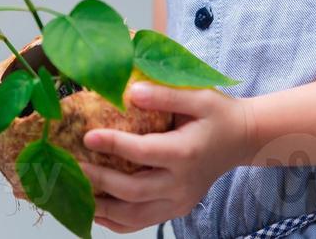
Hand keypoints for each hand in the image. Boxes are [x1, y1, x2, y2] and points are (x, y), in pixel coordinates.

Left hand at [79, 81, 254, 233]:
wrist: (243, 139)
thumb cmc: (217, 113)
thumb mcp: (198, 95)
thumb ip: (165, 95)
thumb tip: (131, 92)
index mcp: (186, 152)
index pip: (143, 152)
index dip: (114, 145)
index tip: (87, 137)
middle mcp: (182, 183)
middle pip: (133, 191)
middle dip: (98, 181)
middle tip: (72, 168)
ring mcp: (179, 201)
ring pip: (135, 216)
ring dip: (102, 209)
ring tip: (75, 195)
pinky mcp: (177, 209)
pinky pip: (142, 222)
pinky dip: (116, 222)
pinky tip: (96, 212)